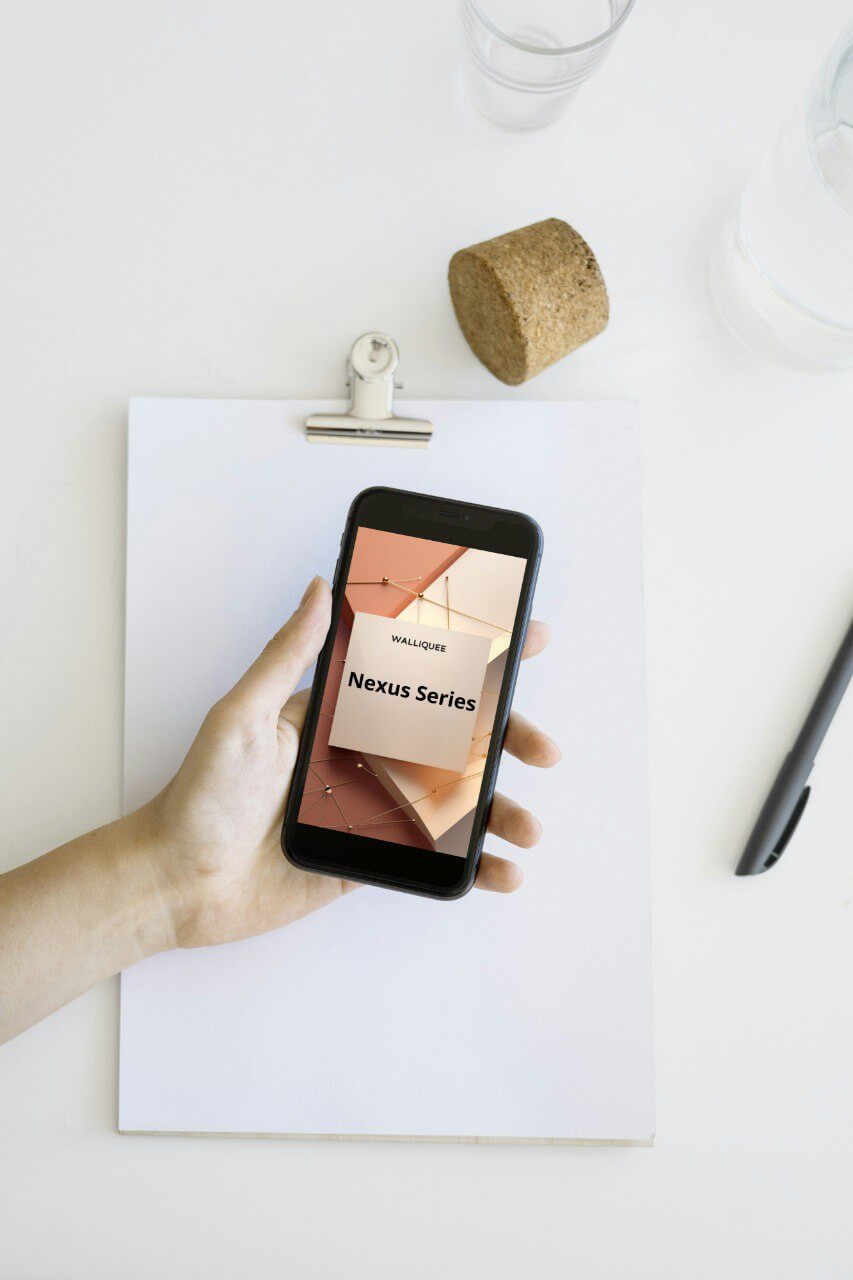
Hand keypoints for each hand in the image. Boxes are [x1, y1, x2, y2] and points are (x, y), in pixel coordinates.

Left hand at [141, 575, 560, 948]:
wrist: (180, 882)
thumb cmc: (201, 796)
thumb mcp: (242, 714)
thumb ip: (288, 656)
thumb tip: (319, 588)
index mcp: (340, 713)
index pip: (416, 674)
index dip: (473, 655)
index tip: (523, 635)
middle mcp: (365, 755)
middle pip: (454, 738)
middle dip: (508, 737)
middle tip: (542, 746)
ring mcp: (374, 808)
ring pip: (455, 800)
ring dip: (500, 809)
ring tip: (526, 825)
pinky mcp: (372, 857)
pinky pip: (434, 857)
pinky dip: (473, 865)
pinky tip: (501, 871)